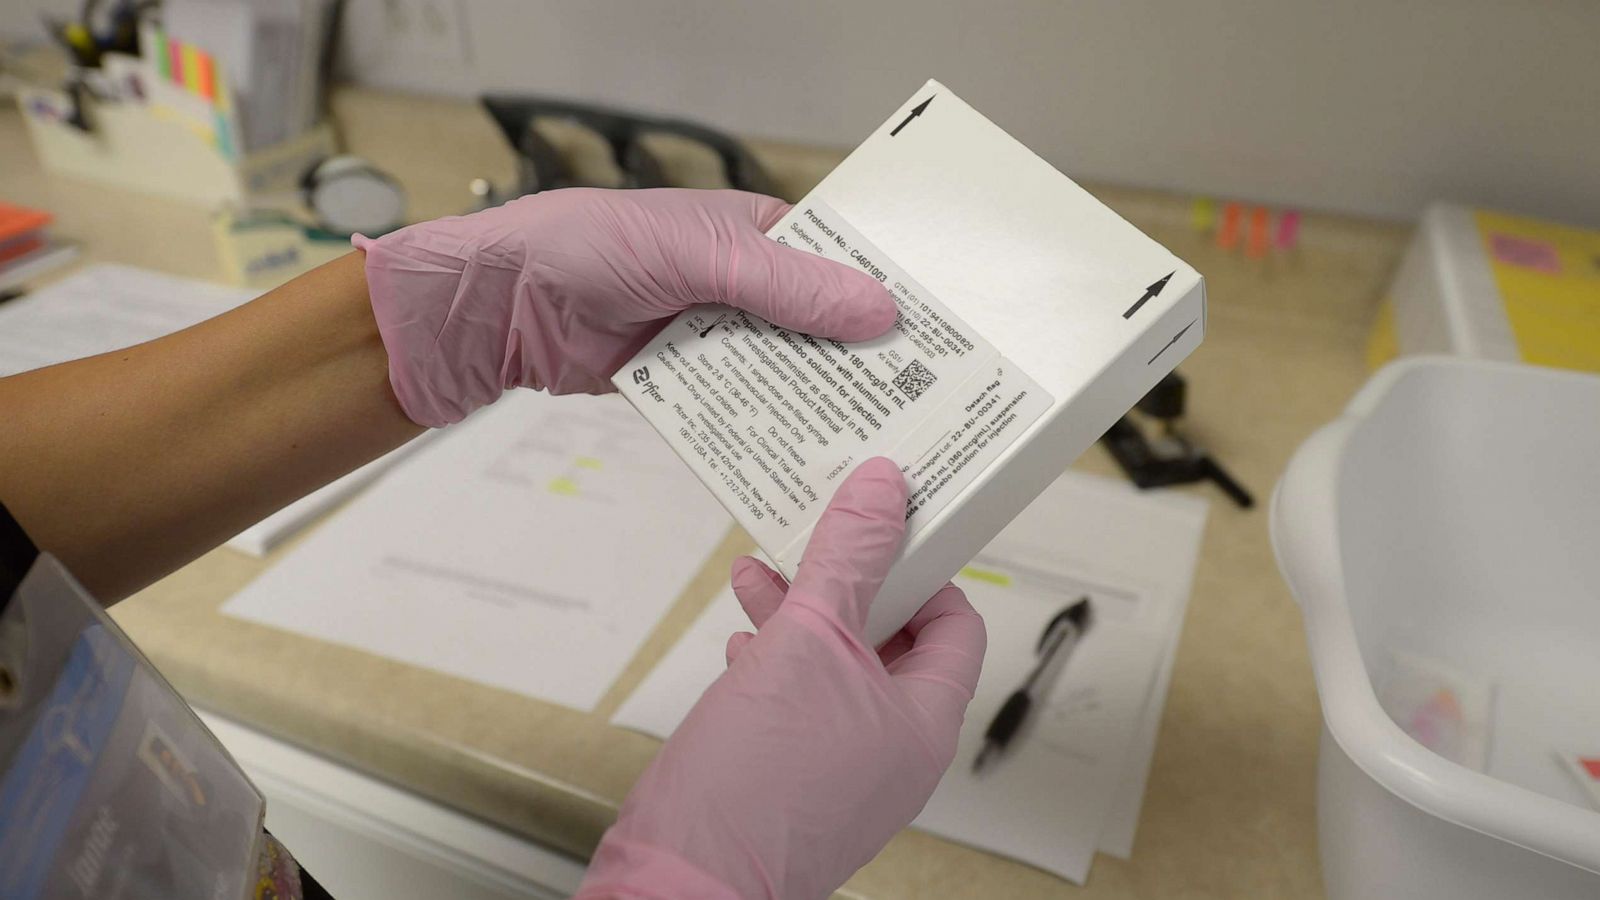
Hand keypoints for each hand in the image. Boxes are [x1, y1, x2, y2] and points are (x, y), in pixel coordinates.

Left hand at [356, 188, 895, 426]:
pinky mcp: (688, 383)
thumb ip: (785, 287)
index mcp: (756, 233)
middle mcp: (745, 284)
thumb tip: (877, 310)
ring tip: (882, 439)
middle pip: (820, 325)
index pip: (839, 261)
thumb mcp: (700, 254)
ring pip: (785, 372)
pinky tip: (810, 458)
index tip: (937, 335)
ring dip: (819, 401)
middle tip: (924, 401)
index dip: (883, 294)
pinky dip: (768, 429)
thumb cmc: (591, 247)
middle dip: (860, 360)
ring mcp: (716, 337)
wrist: (502, 306)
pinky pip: (740, 408)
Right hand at [576, 458, 985, 899]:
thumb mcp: (808, 641)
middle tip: (821, 537)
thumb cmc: (758, 786)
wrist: (683, 880)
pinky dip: (777, 661)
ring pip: (838, 669)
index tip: (888, 528)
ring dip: (803, 615)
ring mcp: (844, 769)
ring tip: (761, 576)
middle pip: (891, 641)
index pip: (956, 625)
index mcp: (923, 723)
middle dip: (847, 583)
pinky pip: (802, 703)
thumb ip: (846, 560)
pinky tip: (744, 641)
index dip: (924, 568)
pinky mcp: (795, 779)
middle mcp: (893, 751)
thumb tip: (881, 492)